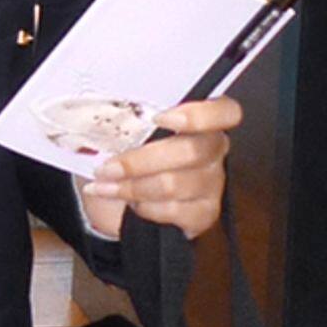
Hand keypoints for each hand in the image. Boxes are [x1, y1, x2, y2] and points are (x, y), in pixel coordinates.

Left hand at [79, 97, 242, 238]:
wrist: (118, 201)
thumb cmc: (124, 156)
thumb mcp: (123, 133)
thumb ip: (126, 121)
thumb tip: (101, 116)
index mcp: (200, 121)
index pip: (225, 112)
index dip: (199, 114)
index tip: (159, 118)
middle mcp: (213, 150)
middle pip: (191, 151)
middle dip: (140, 160)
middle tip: (107, 167)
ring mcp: (212, 184)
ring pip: (175, 183)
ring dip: (133, 187)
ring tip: (105, 186)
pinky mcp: (204, 214)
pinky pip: (174, 210)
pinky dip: (145, 208)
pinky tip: (131, 204)